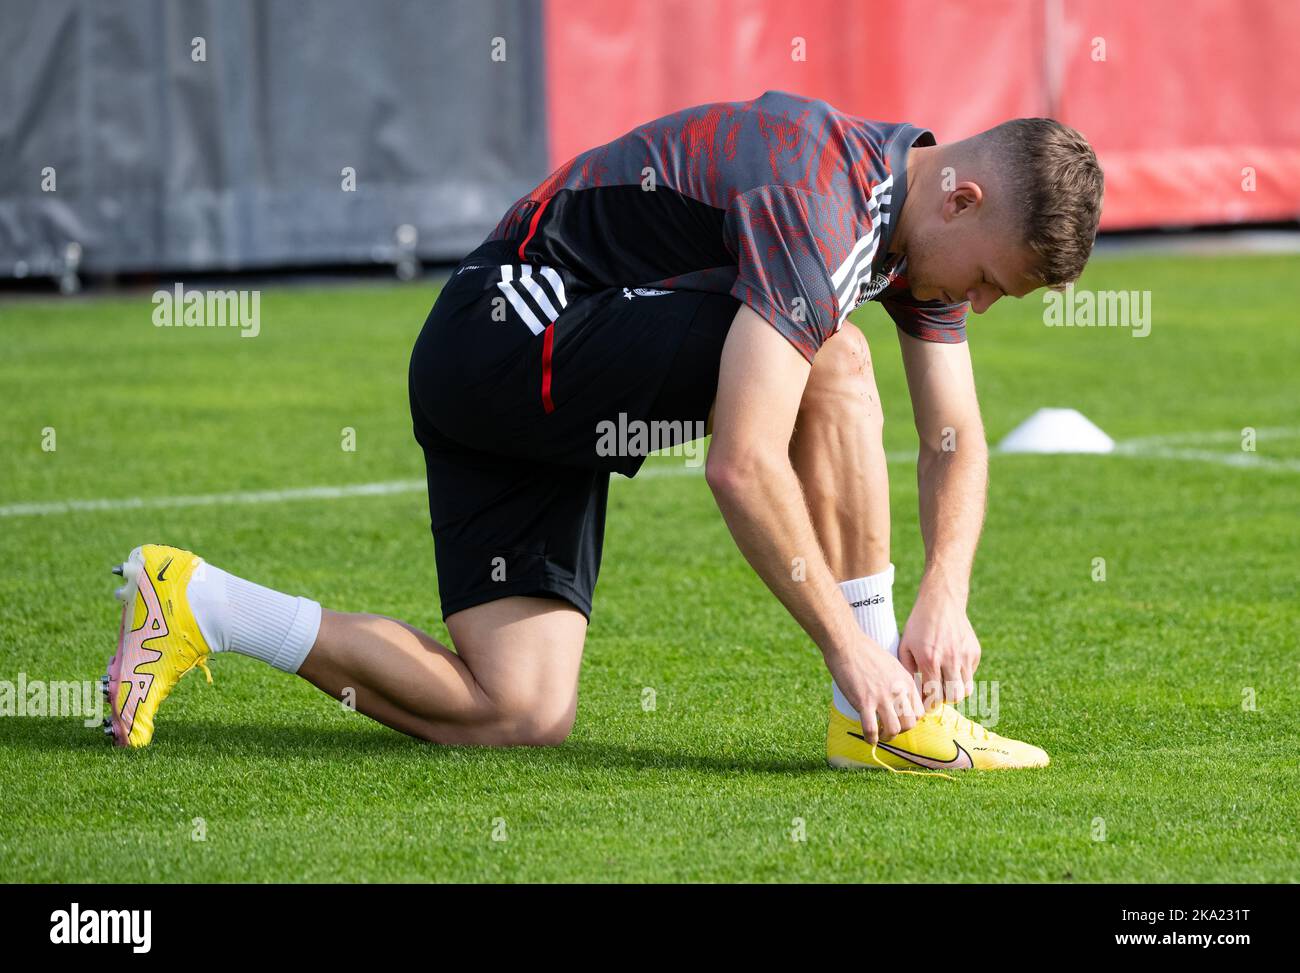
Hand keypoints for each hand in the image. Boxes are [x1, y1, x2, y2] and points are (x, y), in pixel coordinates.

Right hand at [824, 634, 924, 744]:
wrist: (847, 644)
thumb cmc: (866, 652)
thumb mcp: (892, 664)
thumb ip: (898, 681)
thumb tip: (897, 697)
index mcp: (906, 682)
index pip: (919, 712)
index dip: (910, 720)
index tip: (900, 720)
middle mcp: (898, 691)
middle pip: (910, 724)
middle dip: (901, 731)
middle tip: (890, 729)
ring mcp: (881, 698)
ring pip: (894, 729)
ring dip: (887, 737)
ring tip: (880, 736)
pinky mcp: (864, 702)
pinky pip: (871, 729)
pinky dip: (871, 738)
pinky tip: (868, 738)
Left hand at [899, 587, 980, 709]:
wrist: (941, 603)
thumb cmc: (919, 625)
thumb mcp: (906, 645)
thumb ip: (907, 669)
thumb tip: (911, 692)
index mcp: (929, 660)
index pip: (933, 694)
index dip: (928, 704)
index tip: (924, 705)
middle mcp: (949, 659)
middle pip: (953, 697)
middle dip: (944, 700)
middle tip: (936, 695)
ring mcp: (964, 655)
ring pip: (965, 689)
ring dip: (954, 691)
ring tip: (944, 685)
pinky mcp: (974, 652)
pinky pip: (971, 674)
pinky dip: (962, 677)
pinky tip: (951, 668)